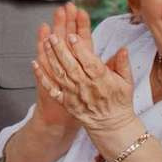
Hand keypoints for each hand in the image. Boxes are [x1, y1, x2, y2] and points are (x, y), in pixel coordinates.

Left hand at [33, 2, 135, 133]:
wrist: (111, 125)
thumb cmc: (119, 101)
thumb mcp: (126, 82)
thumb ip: (123, 64)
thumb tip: (123, 49)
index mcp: (101, 80)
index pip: (89, 62)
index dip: (80, 49)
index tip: (72, 36)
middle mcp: (86, 87)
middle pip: (71, 66)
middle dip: (61, 50)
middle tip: (53, 36)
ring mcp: (74, 95)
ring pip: (60, 75)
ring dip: (51, 59)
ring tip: (45, 43)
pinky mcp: (66, 102)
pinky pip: (52, 89)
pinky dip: (42, 77)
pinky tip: (35, 64)